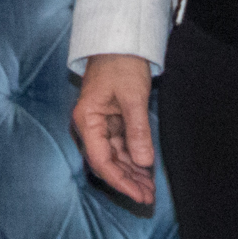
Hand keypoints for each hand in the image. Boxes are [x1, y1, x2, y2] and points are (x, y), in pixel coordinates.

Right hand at [73, 55, 158, 203]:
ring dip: (131, 173)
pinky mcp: (111, 121)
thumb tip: (143, 162)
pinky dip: (134, 159)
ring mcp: (100, 124)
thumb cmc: (121, 62)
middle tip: (148, 198)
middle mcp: (90, 126)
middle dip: (127, 181)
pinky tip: (146, 171)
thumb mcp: (132, 96)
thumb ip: (137, 129)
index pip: (100, 160)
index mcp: (87, 120)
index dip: (120, 180)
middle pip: (106, 163)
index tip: (138, 194)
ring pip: (115, 157)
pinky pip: (121, 146)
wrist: (120, 40)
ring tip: (150, 189)